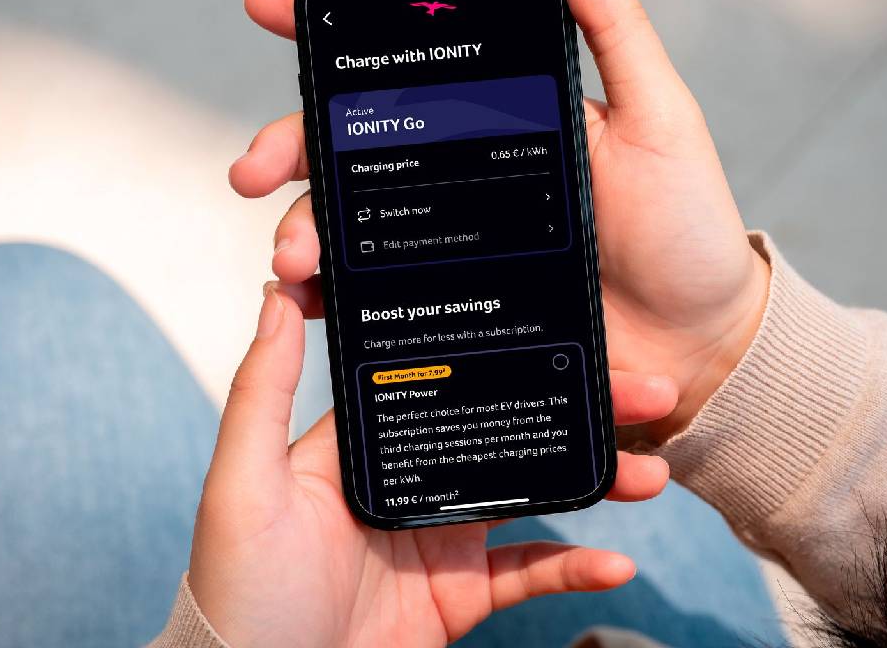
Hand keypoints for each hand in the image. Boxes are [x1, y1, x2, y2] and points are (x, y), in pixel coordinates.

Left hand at [187, 288, 654, 647]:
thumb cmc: (235, 587)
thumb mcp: (243, 480)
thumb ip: (262, 389)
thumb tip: (275, 293)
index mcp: (369, 442)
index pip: (452, 379)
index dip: (512, 352)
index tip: (568, 329)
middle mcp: (413, 479)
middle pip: (509, 430)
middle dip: (578, 409)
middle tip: (646, 391)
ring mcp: (441, 537)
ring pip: (533, 494)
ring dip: (594, 481)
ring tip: (651, 471)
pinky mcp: (460, 594)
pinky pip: (528, 573)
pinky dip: (575, 568)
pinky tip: (617, 563)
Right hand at [232, 0, 768, 448]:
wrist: (702, 346)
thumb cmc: (688, 229)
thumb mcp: (658, 119)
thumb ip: (615, 33)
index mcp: (500, 120)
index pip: (405, 65)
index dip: (331, 35)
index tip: (268, 8)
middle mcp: (462, 178)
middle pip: (351, 147)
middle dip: (287, 148)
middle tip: (253, 170)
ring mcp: (453, 246)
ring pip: (351, 224)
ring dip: (302, 230)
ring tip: (292, 257)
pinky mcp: (453, 308)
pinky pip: (377, 299)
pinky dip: (333, 300)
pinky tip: (312, 304)